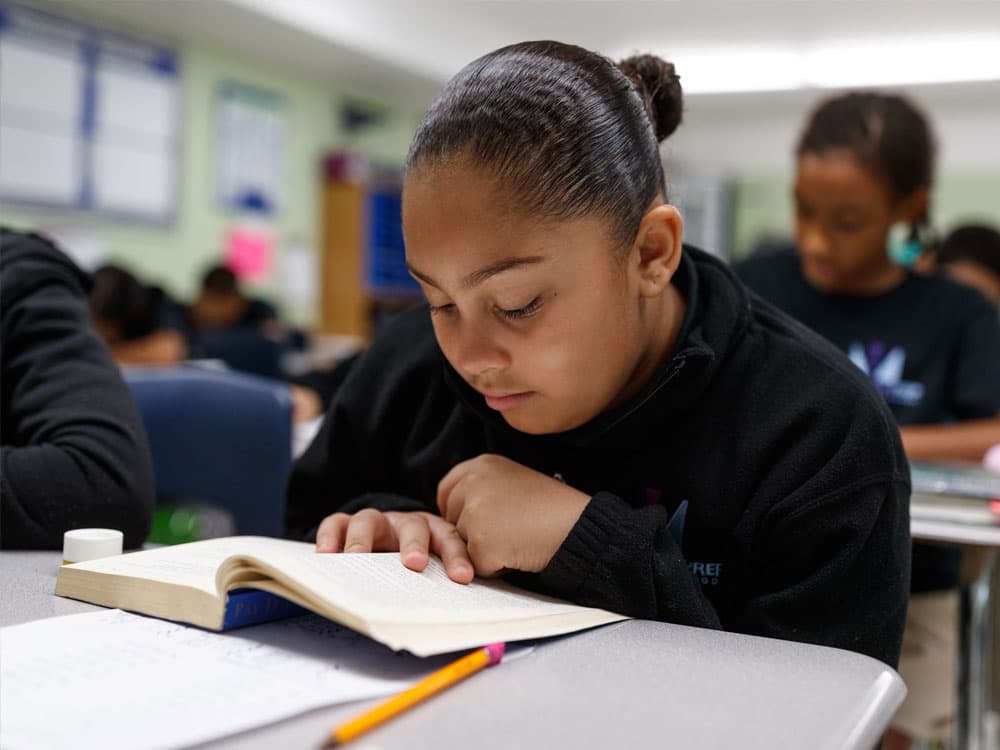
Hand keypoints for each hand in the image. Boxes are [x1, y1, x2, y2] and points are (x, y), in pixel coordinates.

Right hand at [315, 510, 473, 583]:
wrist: (391, 538)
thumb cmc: (419, 560)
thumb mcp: (434, 568)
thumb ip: (441, 584)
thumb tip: (451, 617)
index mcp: (434, 532)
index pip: (449, 539)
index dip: (456, 557)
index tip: (461, 578)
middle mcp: (405, 524)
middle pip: (412, 527)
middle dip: (413, 544)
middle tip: (414, 563)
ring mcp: (376, 522)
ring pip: (368, 521)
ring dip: (362, 539)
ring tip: (355, 558)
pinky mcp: (348, 525)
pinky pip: (336, 524)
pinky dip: (330, 536)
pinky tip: (326, 554)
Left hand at [437, 454, 589, 576]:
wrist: (577, 526)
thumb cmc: (552, 508)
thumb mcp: (513, 480)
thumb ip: (482, 488)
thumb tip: (453, 511)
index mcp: (481, 465)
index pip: (447, 490)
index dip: (459, 511)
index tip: (479, 520)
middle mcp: (472, 483)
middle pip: (451, 520)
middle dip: (472, 533)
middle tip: (509, 530)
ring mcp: (475, 513)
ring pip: (462, 544)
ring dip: (485, 550)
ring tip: (517, 538)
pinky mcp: (481, 542)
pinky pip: (477, 565)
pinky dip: (496, 567)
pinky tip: (519, 552)